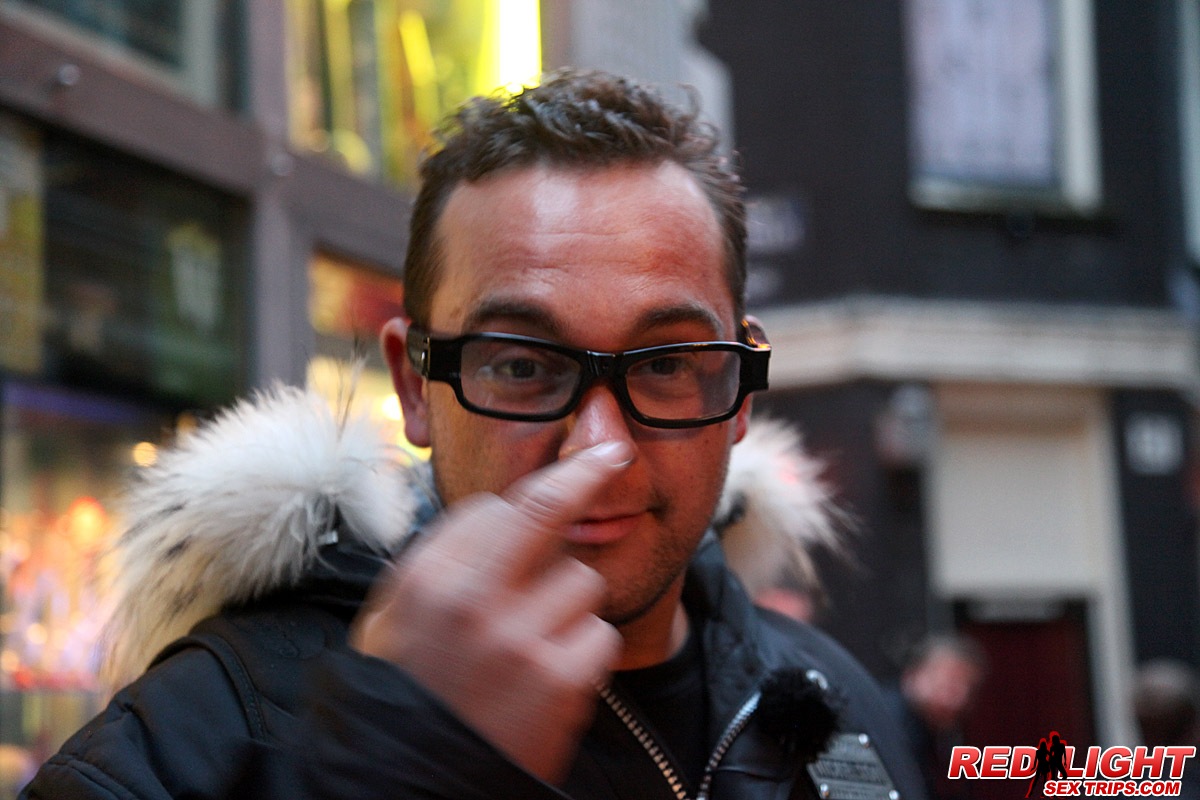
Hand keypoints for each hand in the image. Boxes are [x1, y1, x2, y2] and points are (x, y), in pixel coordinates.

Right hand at [351, 441, 631, 783]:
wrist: (417, 782)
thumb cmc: (410, 694)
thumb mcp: (395, 619)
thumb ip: (445, 562)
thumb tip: (503, 511)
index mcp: (427, 577)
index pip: (495, 507)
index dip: (529, 501)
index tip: (566, 474)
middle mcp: (471, 598)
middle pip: (546, 509)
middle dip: (585, 475)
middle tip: (613, 455)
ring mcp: (519, 637)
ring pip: (581, 580)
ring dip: (570, 606)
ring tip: (535, 643)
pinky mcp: (560, 678)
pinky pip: (599, 634)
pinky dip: (585, 653)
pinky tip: (552, 676)